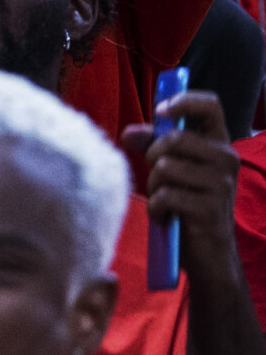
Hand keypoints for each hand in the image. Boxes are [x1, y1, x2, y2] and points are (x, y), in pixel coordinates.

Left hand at [123, 91, 240, 285]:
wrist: (208, 253)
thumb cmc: (187, 205)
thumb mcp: (172, 172)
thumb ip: (152, 147)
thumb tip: (128, 132)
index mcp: (219, 145)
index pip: (210, 105)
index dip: (183, 100)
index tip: (160, 111)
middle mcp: (226, 159)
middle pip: (173, 139)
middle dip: (153, 158)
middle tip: (159, 178)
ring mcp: (221, 184)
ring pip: (165, 167)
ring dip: (154, 187)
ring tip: (166, 201)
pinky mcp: (209, 207)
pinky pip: (164, 196)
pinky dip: (156, 208)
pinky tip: (167, 217)